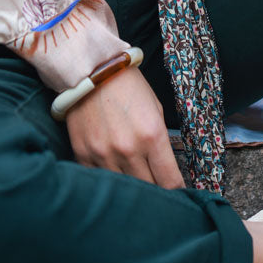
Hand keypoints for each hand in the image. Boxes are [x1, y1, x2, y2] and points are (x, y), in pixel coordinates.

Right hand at [65, 65, 183, 188]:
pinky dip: (109, 179)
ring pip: (124, 190)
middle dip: (156, 191)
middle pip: (149, 189)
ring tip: (136, 181)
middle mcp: (128, 149)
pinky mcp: (84, 154)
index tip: (178, 193)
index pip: (170, 181)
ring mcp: (104, 154)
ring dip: (132, 188)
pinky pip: (100, 180)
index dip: (177, 191)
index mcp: (151, 135)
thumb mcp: (155, 108)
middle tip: (158, 187)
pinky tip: (114, 170)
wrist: (90, 69)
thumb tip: (164, 170)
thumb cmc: (127, 85)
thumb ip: (160, 141)